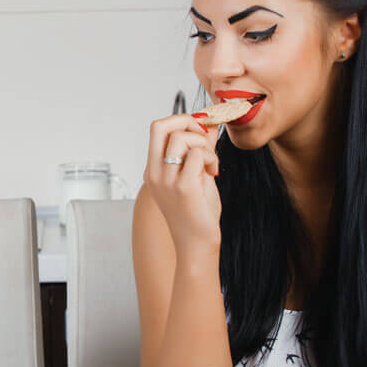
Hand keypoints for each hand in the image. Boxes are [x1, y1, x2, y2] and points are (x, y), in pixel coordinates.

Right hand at [143, 114, 221, 254]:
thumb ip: (199, 150)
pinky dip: (211, 157)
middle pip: (160, 125)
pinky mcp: (183, 187)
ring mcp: (166, 180)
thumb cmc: (196, 214)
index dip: (182, 121)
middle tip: (204, 136)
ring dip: (203, 144)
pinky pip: (197, 154)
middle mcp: (154, 173)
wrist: (196, 245)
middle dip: (187, 121)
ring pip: (182, 138)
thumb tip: (209, 125)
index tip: (200, 132)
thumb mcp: (196, 176)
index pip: (158, 129)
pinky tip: (213, 172)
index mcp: (153, 170)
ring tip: (210, 162)